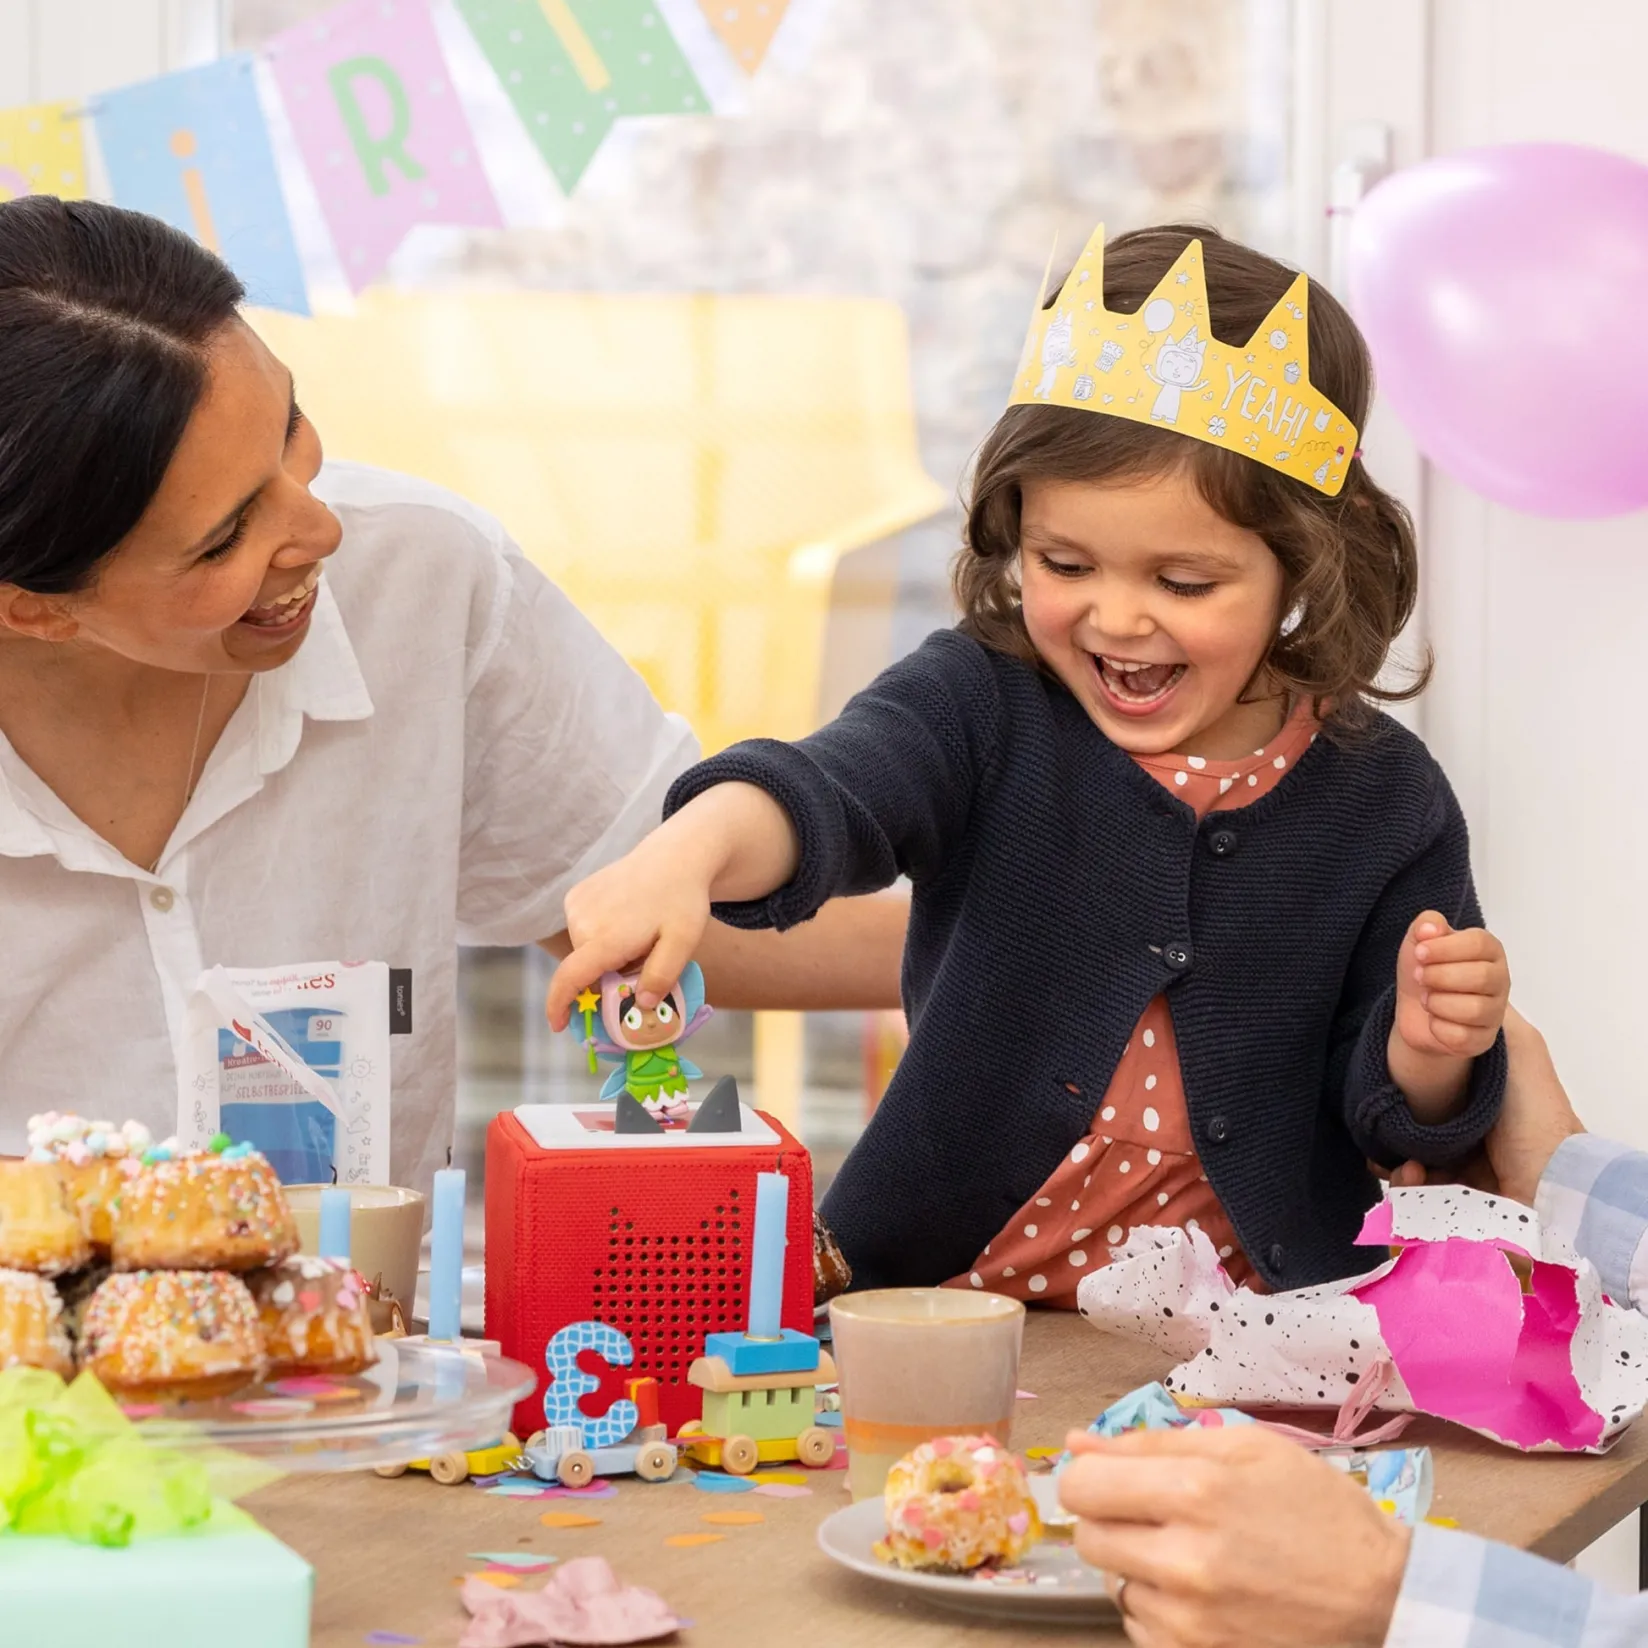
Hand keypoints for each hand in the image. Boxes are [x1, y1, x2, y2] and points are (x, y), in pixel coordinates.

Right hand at [544, 782, 800, 1029]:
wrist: (674, 857)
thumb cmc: (682, 901)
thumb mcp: (683, 943)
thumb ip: (661, 976)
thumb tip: (639, 1004)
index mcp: (607, 936)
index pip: (570, 978)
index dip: (559, 1005)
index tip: (559, 1025)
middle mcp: (583, 920)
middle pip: (586, 968)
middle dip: (610, 976)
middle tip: (644, 958)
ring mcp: (576, 904)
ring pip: (585, 950)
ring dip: (607, 955)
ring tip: (638, 932)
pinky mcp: (575, 894)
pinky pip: (583, 930)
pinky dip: (601, 935)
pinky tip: (625, 917)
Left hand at [1058, 1425, 1408, 1647]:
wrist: (1384, 1598)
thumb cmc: (1318, 1510)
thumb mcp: (1245, 1449)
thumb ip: (1151, 1443)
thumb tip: (1077, 1442)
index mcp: (1194, 1491)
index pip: (1082, 1485)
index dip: (1089, 1475)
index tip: (1111, 1476)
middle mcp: (1184, 1561)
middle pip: (1088, 1537)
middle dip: (1110, 1519)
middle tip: (1155, 1513)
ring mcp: (1191, 1621)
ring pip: (1112, 1584)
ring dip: (1136, 1564)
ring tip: (1189, 1553)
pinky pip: (1140, 1626)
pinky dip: (1158, 1607)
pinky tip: (1201, 1593)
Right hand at [1382, 1005, 1582, 1202]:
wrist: (1550, 1180)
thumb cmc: (1535, 1112)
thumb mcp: (1519, 1047)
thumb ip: (1490, 1017)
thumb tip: (1455, 979)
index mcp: (1474, 1094)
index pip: (1425, 1080)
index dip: (1404, 1073)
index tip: (1391, 1065)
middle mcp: (1461, 1127)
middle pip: (1406, 1117)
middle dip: (1388, 1118)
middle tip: (1379, 1112)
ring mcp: (1453, 1161)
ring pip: (1400, 1151)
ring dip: (1394, 1154)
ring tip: (1403, 1155)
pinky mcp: (1446, 1195)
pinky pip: (1408, 1186)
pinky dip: (1405, 1179)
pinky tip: (1415, 1170)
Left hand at [1394, 911, 1509, 1059]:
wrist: (1415, 1010)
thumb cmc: (1425, 970)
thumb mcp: (1419, 941)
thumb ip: (1426, 925)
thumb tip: (1429, 927)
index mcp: (1490, 951)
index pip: (1480, 944)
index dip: (1445, 948)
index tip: (1419, 952)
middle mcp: (1500, 981)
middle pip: (1482, 977)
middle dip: (1440, 976)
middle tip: (1419, 977)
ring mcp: (1494, 1012)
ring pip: (1475, 1010)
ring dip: (1438, 1003)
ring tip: (1426, 998)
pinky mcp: (1482, 1039)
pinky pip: (1463, 1037)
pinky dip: (1438, 1028)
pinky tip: (1433, 1020)